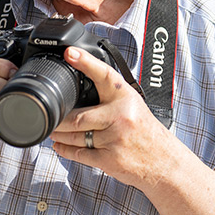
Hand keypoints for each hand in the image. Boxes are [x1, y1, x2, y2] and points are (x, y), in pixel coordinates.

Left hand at [50, 46, 172, 191]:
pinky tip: (60, 145)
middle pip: (78, 116)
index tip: (70, 52)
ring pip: (76, 136)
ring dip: (59, 133)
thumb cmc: (145, 131)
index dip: (86, 62)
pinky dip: (65, 150)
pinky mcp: (110, 159)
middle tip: (49, 113)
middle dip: (59, 118)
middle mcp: (121, 116)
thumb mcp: (132, 105)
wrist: (165, 162)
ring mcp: (115, 139)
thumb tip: (80, 84)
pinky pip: (79, 154)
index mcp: (126, 97)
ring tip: (53, 129)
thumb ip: (110, 95)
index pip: (104, 75)